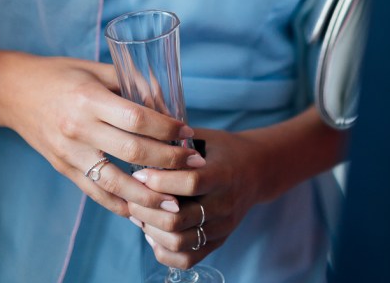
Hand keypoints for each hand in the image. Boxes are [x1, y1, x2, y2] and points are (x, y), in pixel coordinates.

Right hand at [0, 51, 205, 217]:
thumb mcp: (94, 68)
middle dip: (168, 161)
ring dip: (148, 195)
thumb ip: (129, 81)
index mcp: (89, 99)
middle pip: (132, 151)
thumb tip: (166, 97)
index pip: (135, 118)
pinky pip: (96, 193)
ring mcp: (70, 153)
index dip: (165, 128)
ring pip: (115, 182)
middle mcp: (78, 129)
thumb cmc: (59, 74)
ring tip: (175, 202)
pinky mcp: (64, 169)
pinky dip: (120, 205)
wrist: (13, 92)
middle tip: (194, 165)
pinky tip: (141, 210)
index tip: (187, 131)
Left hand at [126, 127, 266, 270]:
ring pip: (179, 242)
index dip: (160, 181)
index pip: (190, 183)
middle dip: (148, 209)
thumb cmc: (223, 149)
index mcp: (223, 174)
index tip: (139, 173)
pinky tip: (153, 231)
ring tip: (138, 214)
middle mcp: (225, 204)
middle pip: (180, 218)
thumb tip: (141, 130)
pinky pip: (186, 259)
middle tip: (132, 196)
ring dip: (152, 229)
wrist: (257, 171)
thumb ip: (176, 139)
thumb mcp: (205, 137)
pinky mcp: (217, 242)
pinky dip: (163, 250)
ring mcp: (222, 228)